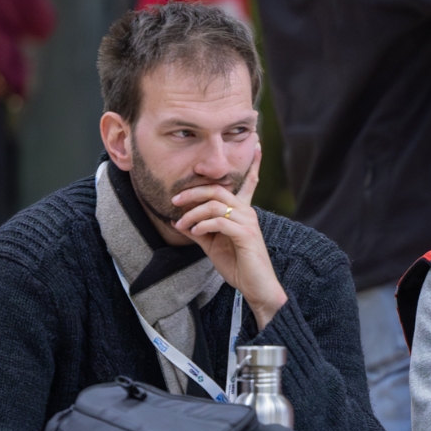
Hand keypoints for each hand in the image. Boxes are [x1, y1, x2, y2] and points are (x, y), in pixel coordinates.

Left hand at [166, 165, 283, 312]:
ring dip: (192, 213)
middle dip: (193, 192)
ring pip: (216, 205)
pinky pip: (220, 222)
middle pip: (218, 190)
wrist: (256, 286)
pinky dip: (203, 225)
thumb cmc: (237, 265)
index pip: (249, 182)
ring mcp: (248, 223)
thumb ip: (198, 230)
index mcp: (242, 212)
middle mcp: (247, 213)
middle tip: (174, 200)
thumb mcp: (212, 245)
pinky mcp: (246, 235)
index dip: (254, 164)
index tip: (256, 144)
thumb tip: (177, 221)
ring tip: (181, 224)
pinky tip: (194, 232)